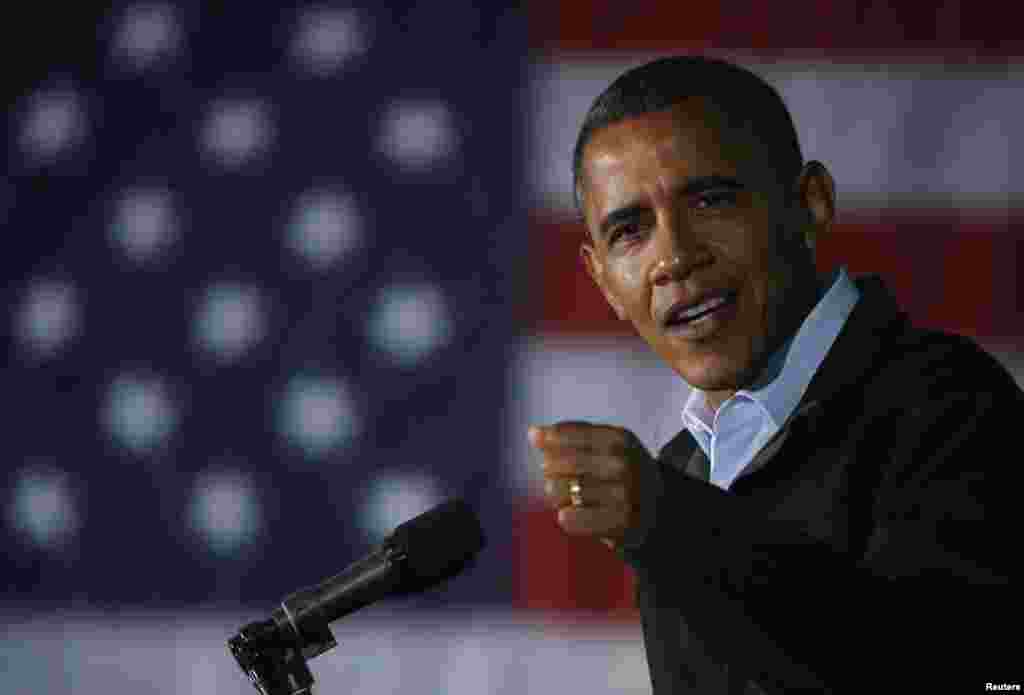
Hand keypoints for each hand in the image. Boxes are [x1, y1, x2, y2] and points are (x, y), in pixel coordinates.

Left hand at [528, 420, 652, 548]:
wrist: (660, 512)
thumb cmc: (624, 476)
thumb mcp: (607, 447)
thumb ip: (571, 437)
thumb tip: (533, 433)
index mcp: (619, 438)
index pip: (564, 434)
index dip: (549, 440)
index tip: (541, 443)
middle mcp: (622, 463)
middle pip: (555, 464)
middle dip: (551, 473)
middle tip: (564, 480)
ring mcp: (623, 494)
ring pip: (558, 492)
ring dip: (558, 497)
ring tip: (574, 499)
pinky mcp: (620, 523)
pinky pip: (569, 519)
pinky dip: (567, 518)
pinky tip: (576, 515)